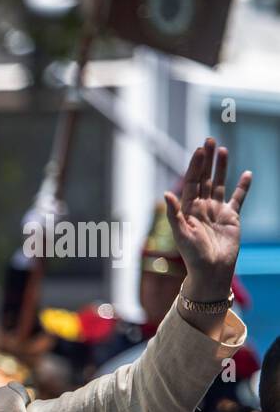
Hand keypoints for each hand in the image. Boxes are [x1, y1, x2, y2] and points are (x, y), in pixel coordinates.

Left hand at [166, 137, 251, 299]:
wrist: (211, 271)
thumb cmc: (192, 255)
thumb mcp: (180, 233)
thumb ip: (174, 213)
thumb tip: (166, 193)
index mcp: (188, 209)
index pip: (192, 181)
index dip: (195, 165)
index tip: (199, 149)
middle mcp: (202, 207)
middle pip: (206, 178)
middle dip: (207, 160)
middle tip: (209, 140)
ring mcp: (217, 211)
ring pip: (220, 184)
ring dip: (222, 167)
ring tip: (223, 149)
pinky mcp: (231, 218)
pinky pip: (238, 198)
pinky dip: (243, 186)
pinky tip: (247, 173)